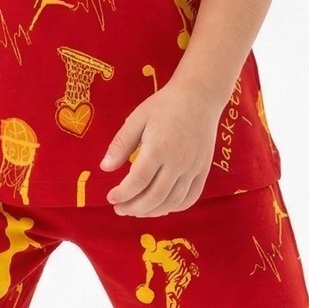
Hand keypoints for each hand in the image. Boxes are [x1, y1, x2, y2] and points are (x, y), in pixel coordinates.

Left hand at [98, 80, 220, 215]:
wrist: (200, 97)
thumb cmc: (165, 105)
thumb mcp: (137, 119)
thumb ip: (121, 144)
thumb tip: (104, 168)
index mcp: (158, 148)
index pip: (137, 181)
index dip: (122, 194)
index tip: (110, 197)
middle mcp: (178, 162)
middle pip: (155, 196)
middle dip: (134, 207)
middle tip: (120, 209)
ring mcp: (193, 168)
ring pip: (172, 201)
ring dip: (152, 211)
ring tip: (137, 210)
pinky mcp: (204, 170)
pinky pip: (191, 197)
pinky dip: (175, 207)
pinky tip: (161, 206)